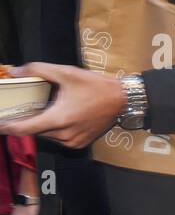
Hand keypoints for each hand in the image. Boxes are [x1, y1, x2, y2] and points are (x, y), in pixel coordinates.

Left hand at [0, 62, 125, 147]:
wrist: (122, 99)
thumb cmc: (95, 86)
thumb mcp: (66, 73)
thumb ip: (38, 70)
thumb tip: (15, 71)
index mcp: (58, 119)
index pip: (23, 129)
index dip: (6, 127)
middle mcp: (63, 134)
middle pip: (34, 131)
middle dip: (27, 121)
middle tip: (25, 108)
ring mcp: (72, 141)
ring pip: (46, 136)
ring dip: (41, 125)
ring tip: (46, 111)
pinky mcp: (80, 143)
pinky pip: (59, 139)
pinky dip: (54, 130)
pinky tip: (60, 117)